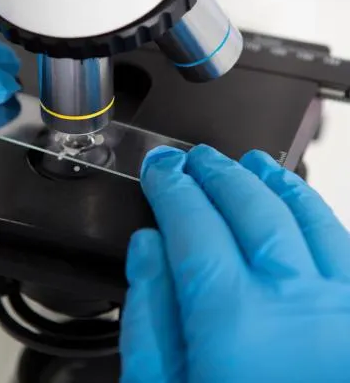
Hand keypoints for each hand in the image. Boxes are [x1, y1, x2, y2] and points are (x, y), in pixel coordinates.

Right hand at [121, 145, 349, 382]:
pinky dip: (315, 213)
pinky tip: (299, 205)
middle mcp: (294, 305)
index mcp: (232, 320)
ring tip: (251, 163)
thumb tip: (147, 248)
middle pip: (250, 208)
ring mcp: (340, 311)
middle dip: (218, 173)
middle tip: (196, 158)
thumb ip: (147, 315)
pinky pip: (343, 245)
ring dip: (272, 182)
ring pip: (306, 218)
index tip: (160, 169)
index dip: (172, 187)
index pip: (193, 224)